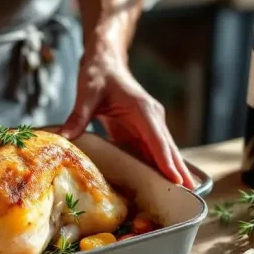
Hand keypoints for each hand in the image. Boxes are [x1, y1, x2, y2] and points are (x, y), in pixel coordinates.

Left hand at [60, 37, 194, 188]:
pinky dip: (159, 165)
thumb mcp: (86, 94)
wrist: (105, 60)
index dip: (166, 161)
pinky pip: (151, 150)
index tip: (177, 179)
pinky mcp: (141, 129)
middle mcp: (151, 117)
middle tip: (191, 193)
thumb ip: (77, 118)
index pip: (157, 140)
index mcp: (142, 109)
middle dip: (179, 170)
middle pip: (168, 148)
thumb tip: (62, 139)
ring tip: (184, 192)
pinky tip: (163, 181)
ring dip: (173, 170)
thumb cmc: (98, 74)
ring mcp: (149, 124)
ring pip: (163, 151)